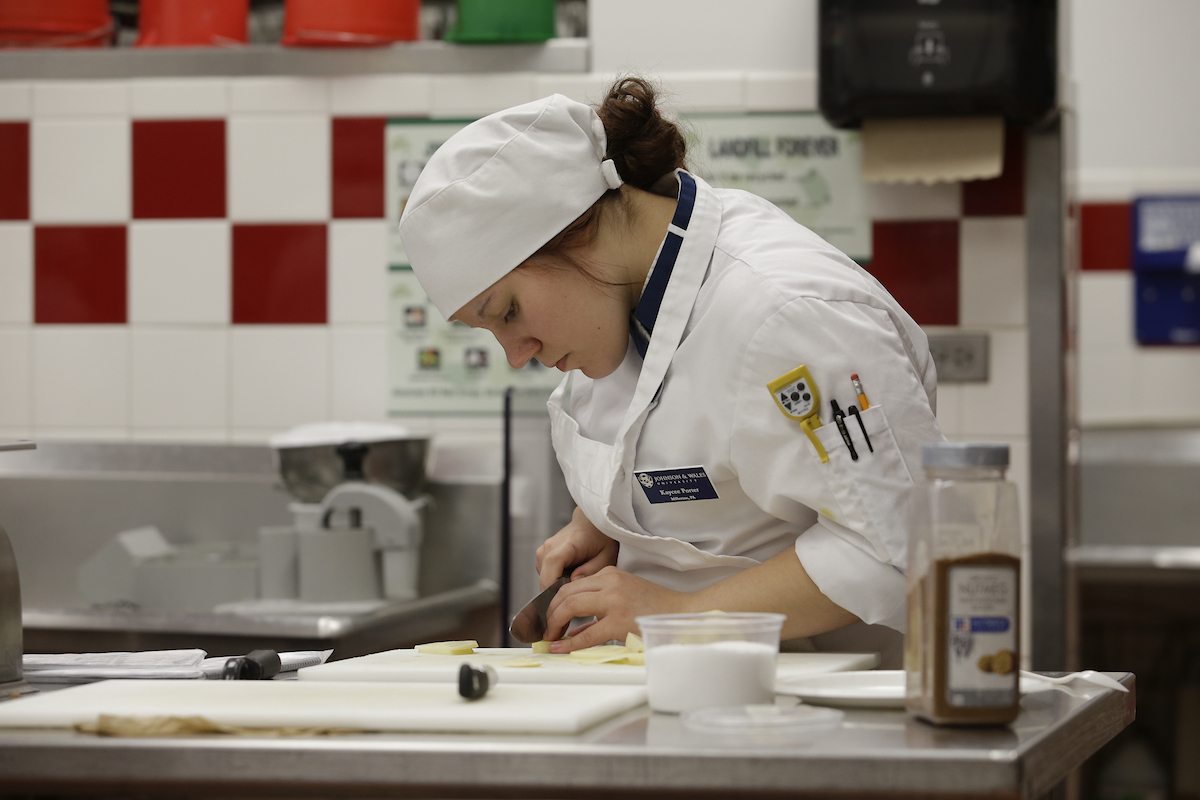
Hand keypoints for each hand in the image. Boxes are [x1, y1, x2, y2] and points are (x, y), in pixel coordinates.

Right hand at [535, 507, 618, 590]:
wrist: (590, 523)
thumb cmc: (600, 538)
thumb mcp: (606, 556)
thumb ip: (592, 570)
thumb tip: (574, 581)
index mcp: (568, 544)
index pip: (552, 564)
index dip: (554, 584)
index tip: (563, 600)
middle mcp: (550, 545)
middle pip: (545, 576)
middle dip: (557, 591)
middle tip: (576, 596)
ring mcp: (544, 550)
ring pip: (543, 578)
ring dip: (556, 585)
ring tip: (574, 581)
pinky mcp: (542, 555)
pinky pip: (544, 574)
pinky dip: (554, 579)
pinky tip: (568, 576)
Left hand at [543, 566, 689, 651]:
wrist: (683, 613)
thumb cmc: (656, 607)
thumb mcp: (625, 594)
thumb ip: (600, 605)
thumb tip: (572, 628)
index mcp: (610, 574)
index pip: (571, 585)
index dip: (554, 602)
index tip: (549, 616)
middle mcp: (610, 583)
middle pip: (566, 593)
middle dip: (550, 613)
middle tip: (546, 629)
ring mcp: (614, 601)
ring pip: (571, 606)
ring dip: (555, 623)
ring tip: (550, 638)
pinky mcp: (620, 622)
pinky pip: (587, 634)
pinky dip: (569, 643)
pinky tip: (560, 648)